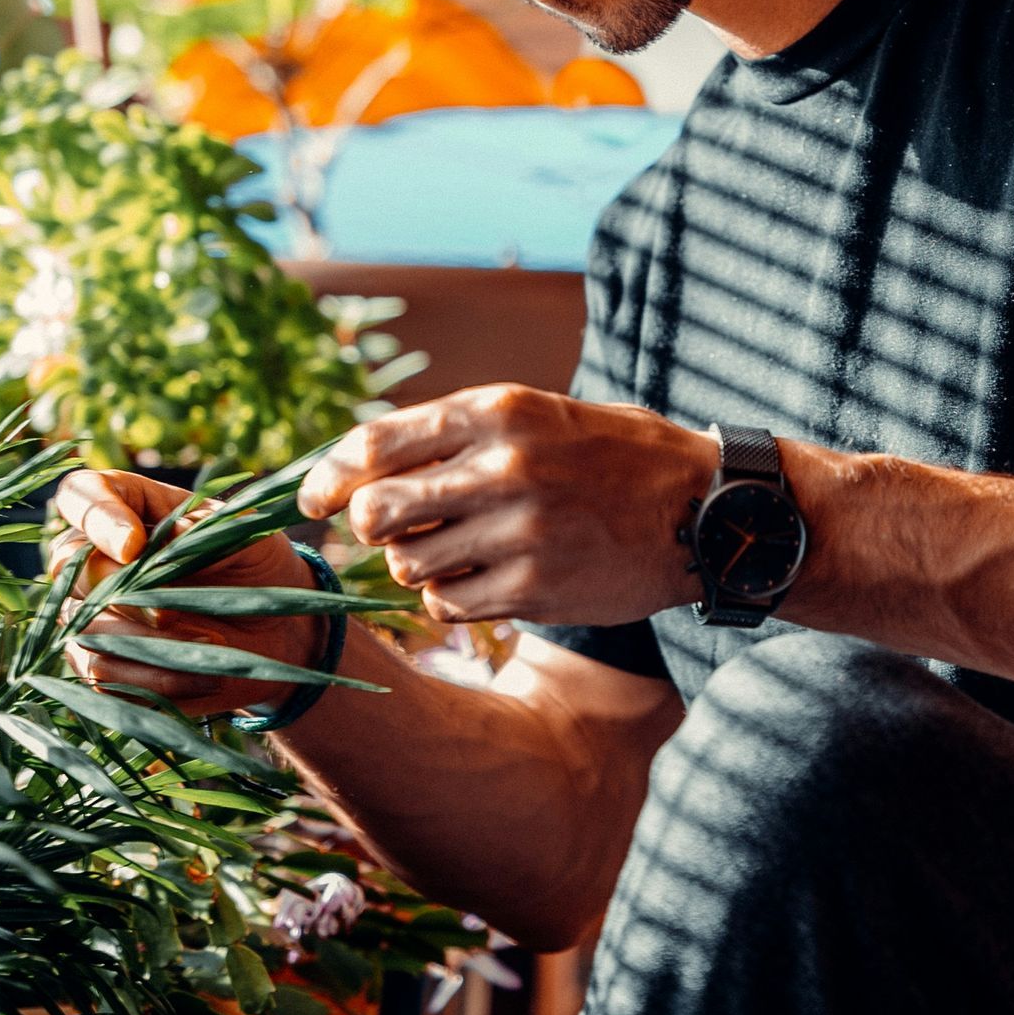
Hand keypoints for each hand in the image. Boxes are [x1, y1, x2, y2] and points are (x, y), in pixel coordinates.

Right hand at [50, 469, 318, 719]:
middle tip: (172, 613)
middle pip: (72, 569)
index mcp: (127, 506)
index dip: (96, 517)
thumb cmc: (253, 564)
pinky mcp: (102, 664)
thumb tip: (172, 534)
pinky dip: (156, 679)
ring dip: (150, 643)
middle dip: (127, 595)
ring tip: (212, 643)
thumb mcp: (246, 537)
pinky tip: (204, 676)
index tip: (134, 547)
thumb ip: (210, 530)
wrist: (274, 626)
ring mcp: (91, 614)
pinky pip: (105, 676)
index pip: (79, 494)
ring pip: (86, 629)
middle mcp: (95, 558)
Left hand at [297, 385, 717, 625]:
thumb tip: (357, 471)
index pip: (374, 445)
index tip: (310, 498)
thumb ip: (455, 434)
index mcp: (497, 410)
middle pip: (376, 512)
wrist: (703, 510)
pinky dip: (450, 597)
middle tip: (394, 529)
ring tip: (458, 549)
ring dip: (416, 563)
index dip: (327, 476)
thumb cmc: (610, 456)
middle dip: (371, 526)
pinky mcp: (534, 588)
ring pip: (408, 564)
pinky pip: (448, 604)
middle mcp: (502, 467)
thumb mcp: (537, 415)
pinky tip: (484, 578)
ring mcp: (518, 533)